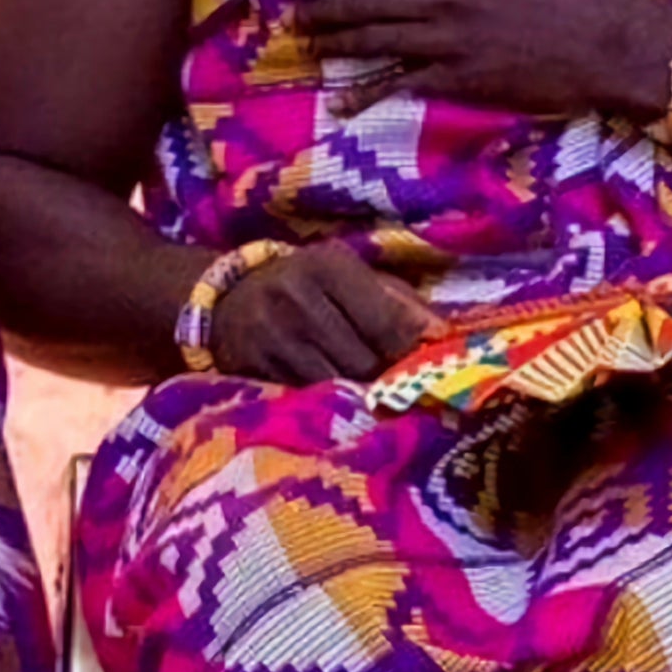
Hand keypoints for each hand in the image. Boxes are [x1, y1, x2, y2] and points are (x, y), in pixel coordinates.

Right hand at [211, 242, 443, 383]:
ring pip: (336, 385)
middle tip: (406, 391)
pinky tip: (337, 405)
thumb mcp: (349, 277)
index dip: (415, 352)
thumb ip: (399, 303)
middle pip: (364, 362)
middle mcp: (297, 298)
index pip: (386, 321)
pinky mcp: (251, 368)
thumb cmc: (306, 285)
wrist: (225, 298)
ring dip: (361, 398)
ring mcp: (271, 336)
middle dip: (389, 380)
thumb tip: (446, 337)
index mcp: (329, 265)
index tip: (435, 370)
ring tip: (374, 400)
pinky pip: (304, 399)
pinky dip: (328, 406)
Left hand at [286, 0, 671, 122]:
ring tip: (304, 42)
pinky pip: (404, 86)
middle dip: (322, 5)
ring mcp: (451, 42)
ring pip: (376, 42)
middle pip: (366, 1)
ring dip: (335, 42)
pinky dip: (368, 94)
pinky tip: (341, 103)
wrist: (624, 45)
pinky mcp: (464, 81)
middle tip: (289, 9)